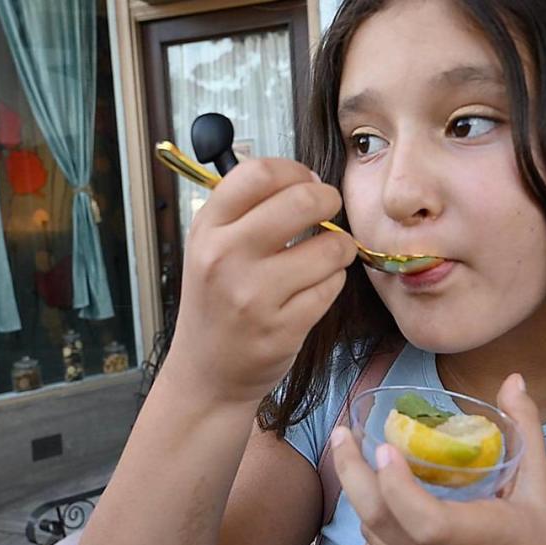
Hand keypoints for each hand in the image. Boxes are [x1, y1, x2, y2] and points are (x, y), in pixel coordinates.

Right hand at [162, 158, 355, 406]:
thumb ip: (247, 209)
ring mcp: (254, 296)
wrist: (206, 372)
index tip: (306, 181)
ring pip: (330, 246)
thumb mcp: (210, 247)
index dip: (295, 170)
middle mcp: (226, 258)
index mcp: (207, 229)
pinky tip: (315, 288)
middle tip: (329, 210)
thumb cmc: (217, 303)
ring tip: (325, 255)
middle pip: (302, 200)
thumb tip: (308, 179)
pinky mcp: (283, 328)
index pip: (258, 173)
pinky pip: (332, 285)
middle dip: (329, 200)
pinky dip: (333, 281)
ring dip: (339, 246)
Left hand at [332, 374, 545, 544]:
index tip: (385, 447)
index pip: (428, 524)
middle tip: (342, 437)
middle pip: (384, 528)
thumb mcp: (544, 492)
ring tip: (358, 464)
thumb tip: (512, 380)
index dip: (398, 487)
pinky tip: (375, 516)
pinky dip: (370, 542)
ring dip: (362, 502)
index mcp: (489, 541)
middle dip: (353, 477)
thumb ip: (525, 432)